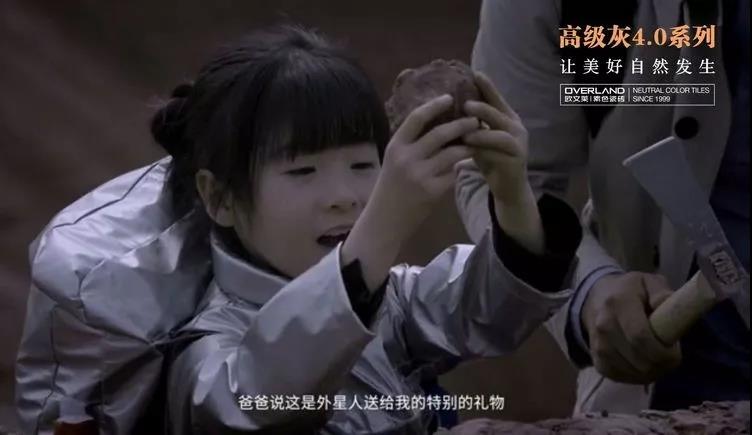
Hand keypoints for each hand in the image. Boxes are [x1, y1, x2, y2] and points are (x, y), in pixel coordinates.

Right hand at [342, 94, 478, 288]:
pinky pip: (453, 174)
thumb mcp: (393, 161)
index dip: (434, 105)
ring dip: (468, 146)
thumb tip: (436, 124)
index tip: (450, 98)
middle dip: (461, 125)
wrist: (384, 221)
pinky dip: (461, 169)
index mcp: (395, 146)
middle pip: (440, 133)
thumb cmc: (389, 188)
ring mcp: (420, 175)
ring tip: (478, 141)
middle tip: (475, 119)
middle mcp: (407, 158)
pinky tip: (466, 166)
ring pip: (453, 154)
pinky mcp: (432, 192)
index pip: (417, 118)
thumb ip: (411, 145)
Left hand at [462, 72, 542, 253]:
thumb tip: (446, 108)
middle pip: (499, 111)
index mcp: (506, 118)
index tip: (475, 73)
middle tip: (465, 103)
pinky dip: (484, 148)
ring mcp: (518, 143)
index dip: (487, 86)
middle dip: (483, 106)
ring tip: (465, 129)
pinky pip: (499, 151)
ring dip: (482, 129)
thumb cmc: (491, 160)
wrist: (508, 188)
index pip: (495, 98)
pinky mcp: (516, 159)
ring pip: (500, 131)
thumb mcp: (479, 139)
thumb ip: (471, 125)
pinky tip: (470, 148)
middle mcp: (515, 127)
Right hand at [582, 272, 681, 383]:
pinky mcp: (598, 362)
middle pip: (639, 360)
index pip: (640, 337)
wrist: (596, 300)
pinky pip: (624, 378)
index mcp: (618, 304)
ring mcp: (598, 346)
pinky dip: (638, 376)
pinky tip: (643, 363)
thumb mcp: (648, 282)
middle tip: (670, 355)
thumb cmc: (630, 291)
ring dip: (652, 371)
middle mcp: (604, 327)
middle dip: (662, 364)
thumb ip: (662, 293)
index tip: (675, 351)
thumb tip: (668, 308)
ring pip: (634, 373)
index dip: (662, 351)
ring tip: (657, 357)